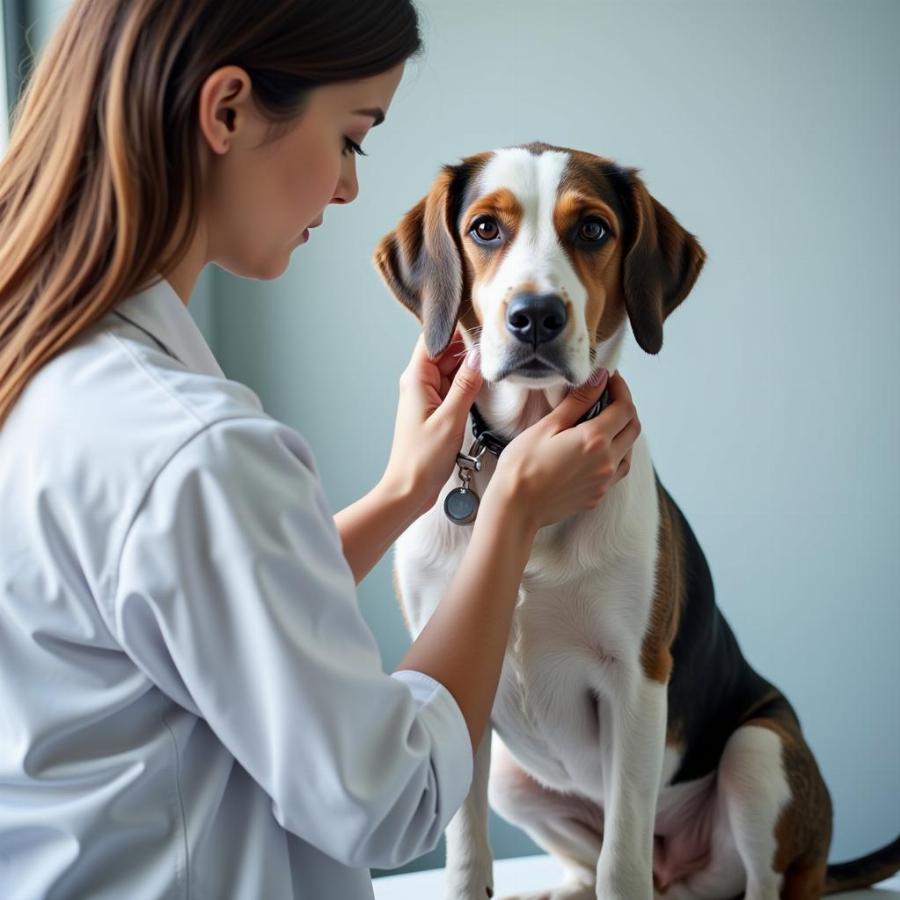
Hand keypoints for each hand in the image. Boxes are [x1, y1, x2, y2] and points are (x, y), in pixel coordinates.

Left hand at [383, 329, 483, 512]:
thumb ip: (465, 384)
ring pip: (450, 368)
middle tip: (496, 342)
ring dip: (469, 365)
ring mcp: (427, 396)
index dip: (455, 327)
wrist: (409, 489)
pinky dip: (467, 383)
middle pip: (444, 351)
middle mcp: (418, 383)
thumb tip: (479, 355)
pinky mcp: (435, 409)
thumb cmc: (423, 459)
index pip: (434, 338)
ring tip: (495, 359)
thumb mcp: (450, 419)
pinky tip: (484, 382)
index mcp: (416, 379)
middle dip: (468, 345)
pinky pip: (452, 386)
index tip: (479, 320)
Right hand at [489, 369, 639, 530]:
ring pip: (628, 450)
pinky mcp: (597, 495)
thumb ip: (578, 401)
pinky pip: (617, 471)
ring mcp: (604, 482)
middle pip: (633, 428)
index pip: (625, 407)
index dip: (621, 388)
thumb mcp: (547, 426)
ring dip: (622, 433)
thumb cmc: (522, 466)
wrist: (515, 508)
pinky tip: (595, 451)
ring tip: (602, 423)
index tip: (610, 378)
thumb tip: (600, 378)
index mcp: (595, 440)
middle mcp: (607, 461)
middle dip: (625, 407)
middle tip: (607, 396)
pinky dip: (614, 454)